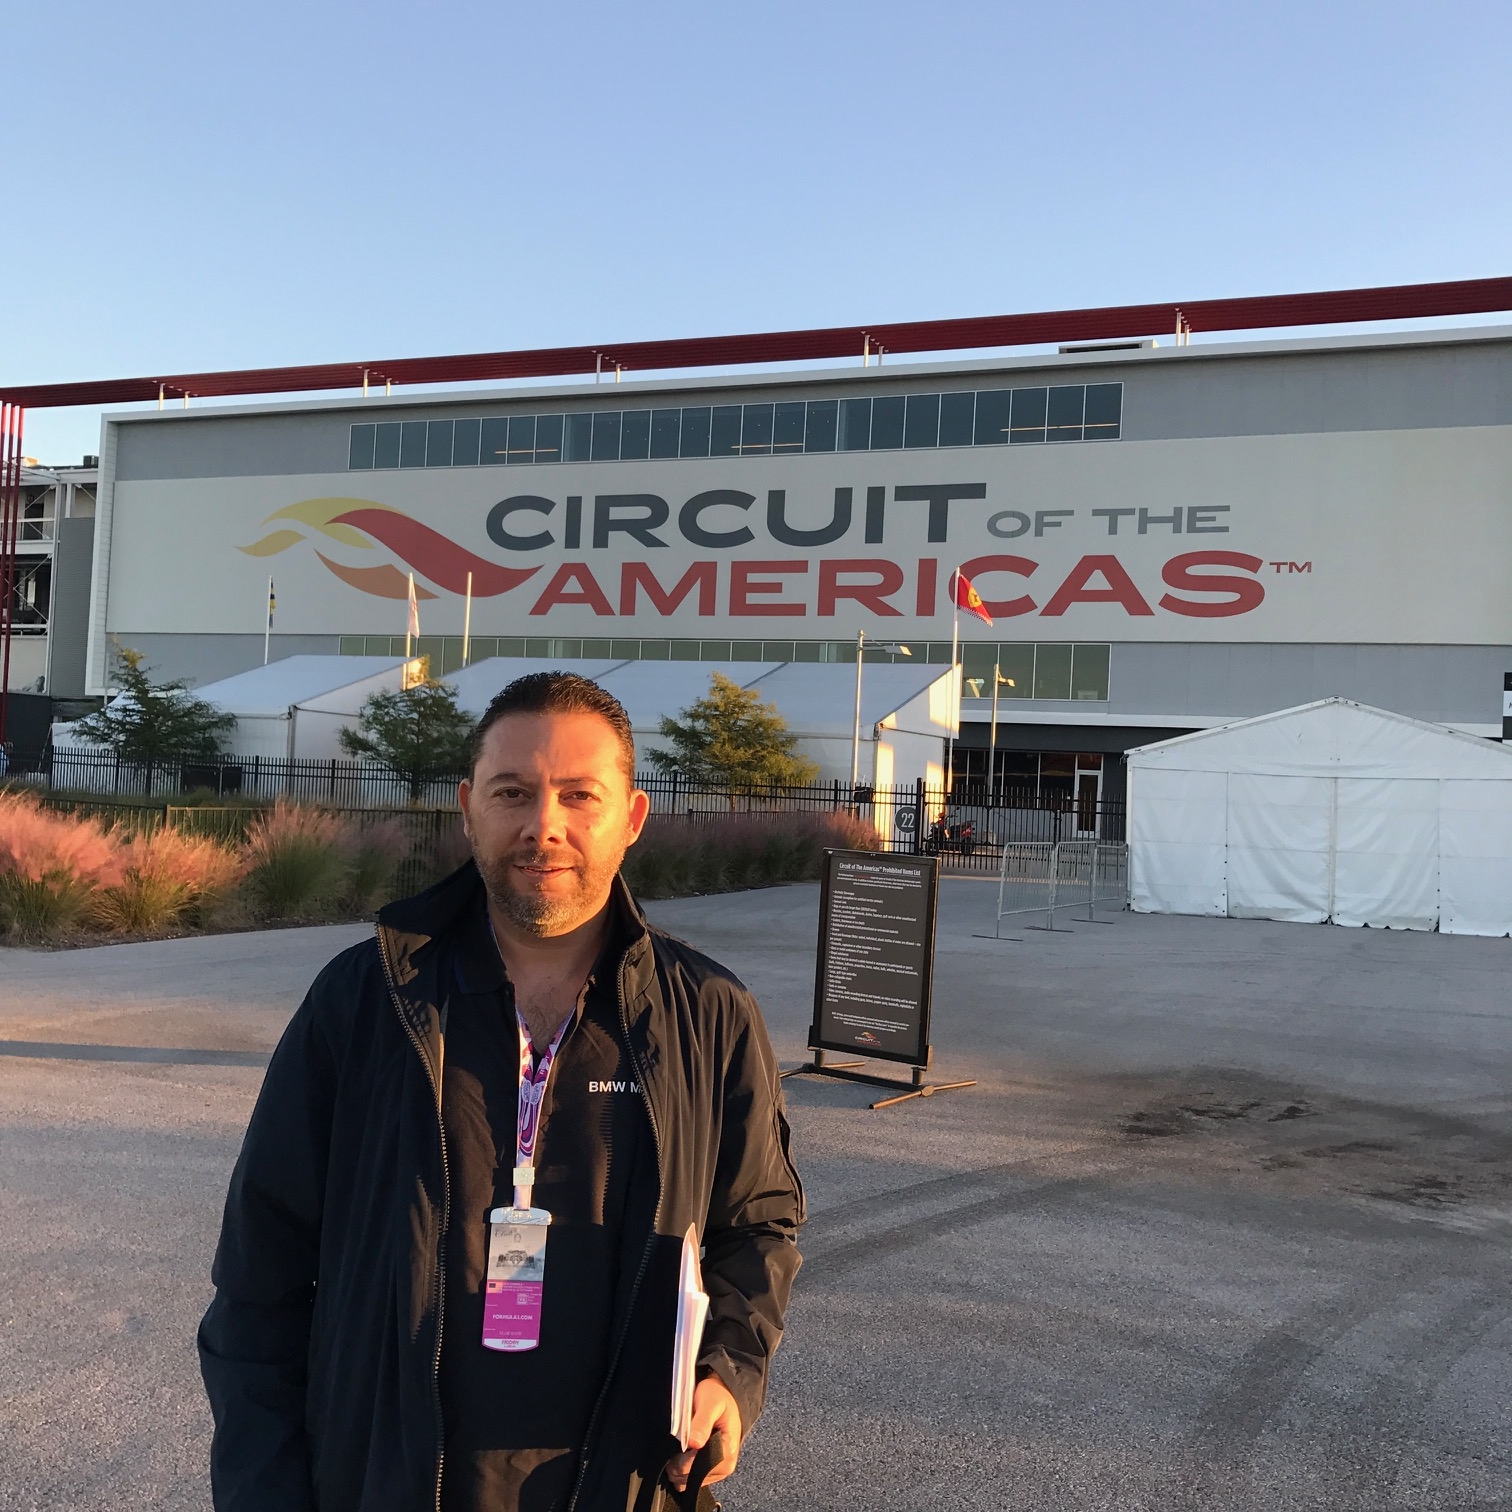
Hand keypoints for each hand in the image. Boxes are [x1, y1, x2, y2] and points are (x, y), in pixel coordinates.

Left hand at [666, 1374, 741, 1492]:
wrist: (724, 1398)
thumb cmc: (718, 1398)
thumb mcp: (711, 1402)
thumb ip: (702, 1422)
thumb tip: (693, 1443)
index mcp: (727, 1450)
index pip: (696, 1466)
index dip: (680, 1458)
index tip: (674, 1443)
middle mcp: (726, 1466)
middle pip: (690, 1477)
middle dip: (676, 1463)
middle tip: (675, 1440)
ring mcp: (719, 1472)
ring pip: (687, 1482)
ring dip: (677, 1467)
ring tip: (678, 1445)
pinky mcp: (712, 1474)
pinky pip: (690, 1481)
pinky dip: (681, 1471)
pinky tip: (681, 1454)